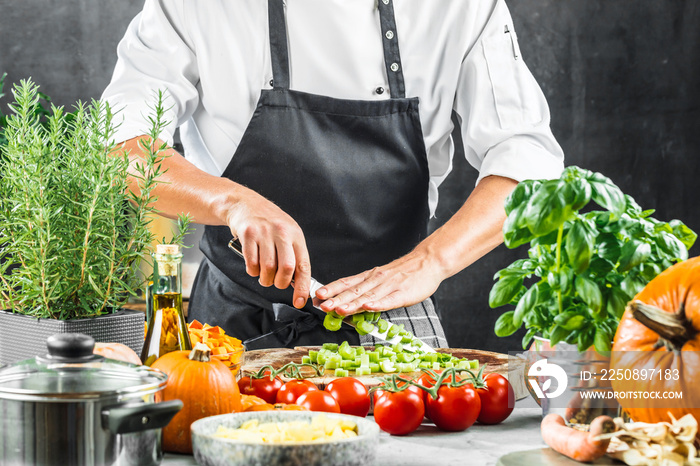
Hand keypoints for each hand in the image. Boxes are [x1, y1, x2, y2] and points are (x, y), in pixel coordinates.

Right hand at [226, 187, 310, 308]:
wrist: (245, 203)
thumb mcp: (287, 233)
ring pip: (268, 268)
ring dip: (265, 279)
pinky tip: (253, 267)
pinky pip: (251, 262)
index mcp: (296, 235)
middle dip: (280, 283)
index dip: (302, 287)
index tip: (299, 301)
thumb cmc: (268, 222)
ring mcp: (264, 232)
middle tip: (275, 283)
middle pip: (286, 268)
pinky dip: (252, 271)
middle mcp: (282, 232)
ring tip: (263, 276)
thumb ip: (293, 254)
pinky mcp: (248, 234)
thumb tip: (298, 283)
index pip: (303, 265)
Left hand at [315, 248, 444, 315]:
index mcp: (370, 276)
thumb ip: (367, 289)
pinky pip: (389, 300)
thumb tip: (348, 300)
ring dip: (352, 304)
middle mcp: (377, 280)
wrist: (428, 262)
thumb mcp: (382, 277)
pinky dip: (378, 304)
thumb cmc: (406, 272)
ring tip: (339, 310)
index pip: (347, 282)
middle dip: (336, 299)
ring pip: (368, 296)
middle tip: (322, 306)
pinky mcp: (403, 294)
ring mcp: (390, 286)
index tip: (318, 295)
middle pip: (354, 291)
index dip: (331, 289)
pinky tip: (369, 308)